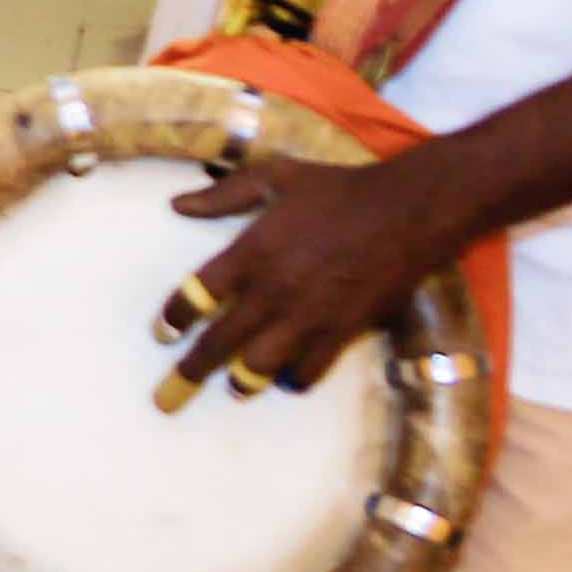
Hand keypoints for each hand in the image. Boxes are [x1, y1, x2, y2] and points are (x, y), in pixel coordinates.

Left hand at [157, 148, 464, 407]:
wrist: (408, 212)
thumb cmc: (340, 190)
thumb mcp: (276, 176)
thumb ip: (224, 194)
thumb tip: (178, 204)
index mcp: (251, 252)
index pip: (196, 294)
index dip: (174, 318)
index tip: (163, 333)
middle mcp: (273, 291)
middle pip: (218, 343)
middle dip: (189, 373)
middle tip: (168, 396)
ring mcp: (307, 316)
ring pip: (260, 367)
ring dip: (241, 382)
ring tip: (233, 388)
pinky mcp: (342, 332)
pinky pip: (309, 371)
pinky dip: (294, 380)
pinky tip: (287, 379)